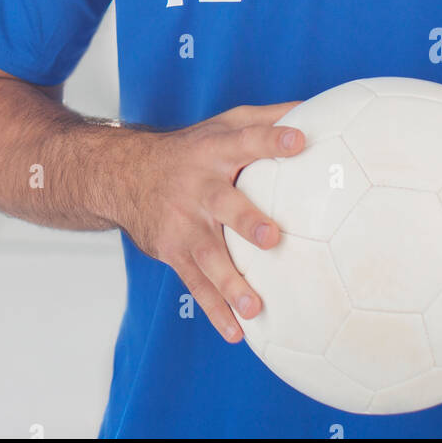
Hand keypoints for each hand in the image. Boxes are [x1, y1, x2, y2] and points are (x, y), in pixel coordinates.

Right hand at [118, 102, 303, 344]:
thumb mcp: (223, 124)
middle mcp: (199, 187)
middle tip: (271, 237)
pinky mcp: (173, 252)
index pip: (246, 140)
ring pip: (208, 255)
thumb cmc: (191, 149)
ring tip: (254, 307)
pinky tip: (237, 333)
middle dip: (246, 221)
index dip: (272, 139)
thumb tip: (316, 109)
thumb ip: (266, 118)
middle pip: (224, 203)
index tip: (299, 141)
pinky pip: (196, 284)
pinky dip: (215, 310)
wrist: (125, 174)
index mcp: (215, 151)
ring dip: (229, 282)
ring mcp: (184, 223)